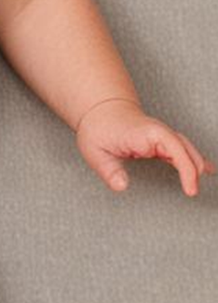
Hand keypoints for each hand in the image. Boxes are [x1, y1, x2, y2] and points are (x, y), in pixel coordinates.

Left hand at [74, 98, 215, 195]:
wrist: (100, 109)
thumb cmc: (99, 129)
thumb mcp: (95, 152)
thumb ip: (109, 170)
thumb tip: (122, 186)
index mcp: (147, 133)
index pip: (175, 149)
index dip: (186, 169)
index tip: (190, 189)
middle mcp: (159, 133)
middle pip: (186, 149)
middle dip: (193, 170)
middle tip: (192, 192)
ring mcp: (162, 135)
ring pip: (186, 149)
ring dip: (196, 165)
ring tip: (203, 182)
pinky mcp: (161, 140)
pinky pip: (181, 150)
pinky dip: (193, 160)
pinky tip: (206, 169)